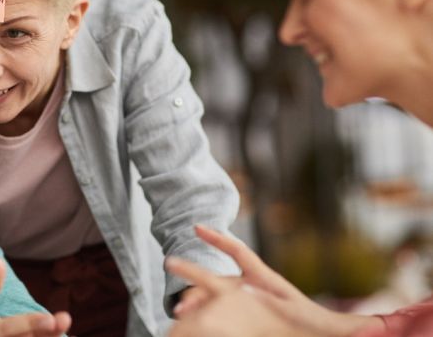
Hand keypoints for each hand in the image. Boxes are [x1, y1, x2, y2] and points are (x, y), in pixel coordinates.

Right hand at [167, 225, 380, 336]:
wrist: (300, 334)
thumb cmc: (312, 326)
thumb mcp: (333, 325)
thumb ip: (355, 324)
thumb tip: (382, 324)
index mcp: (264, 281)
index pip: (240, 254)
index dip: (220, 240)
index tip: (198, 227)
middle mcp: (245, 291)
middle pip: (215, 277)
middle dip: (192, 270)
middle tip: (170, 262)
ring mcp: (235, 306)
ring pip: (208, 299)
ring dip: (192, 301)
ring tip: (179, 311)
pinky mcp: (230, 322)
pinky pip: (209, 318)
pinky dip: (197, 319)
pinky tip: (185, 325)